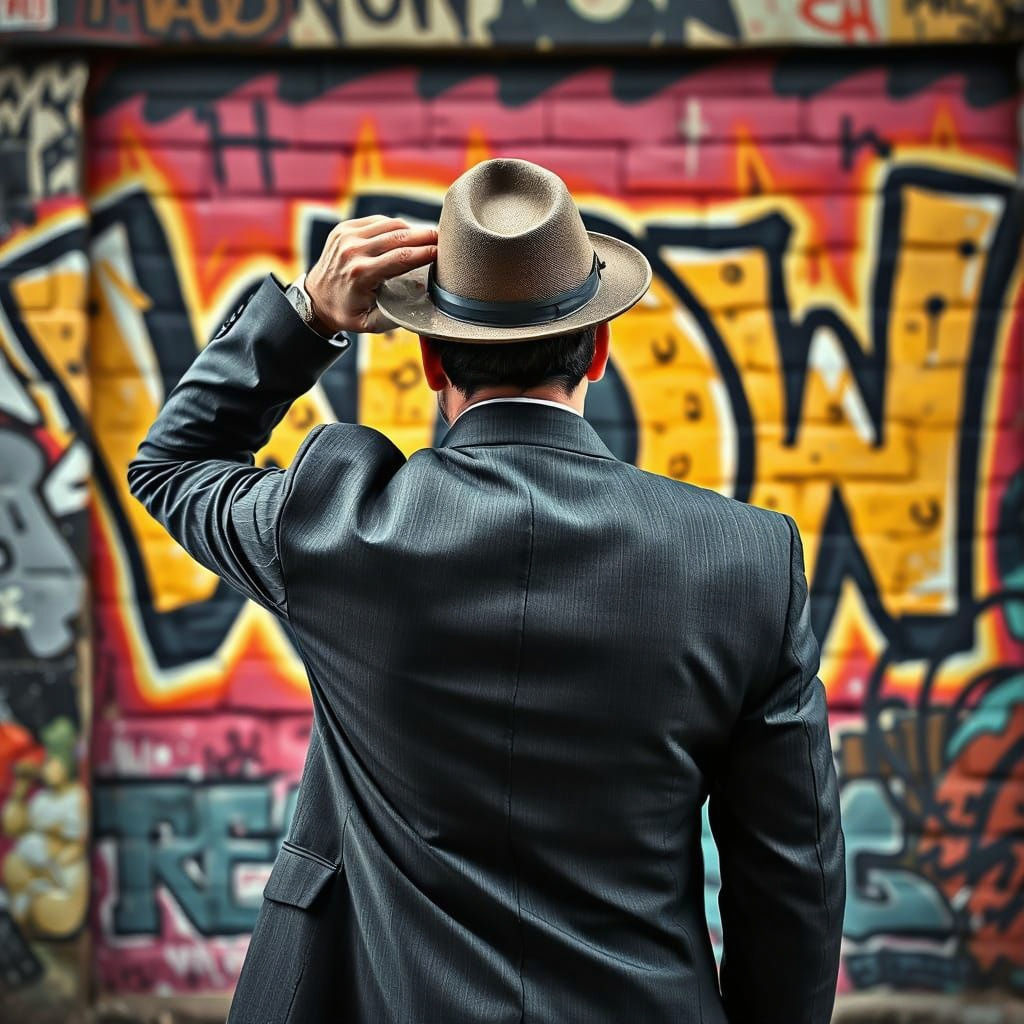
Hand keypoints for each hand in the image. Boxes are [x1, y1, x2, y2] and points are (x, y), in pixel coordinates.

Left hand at [304, 215, 437, 333]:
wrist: (315, 299)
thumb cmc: (346, 313)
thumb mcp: (370, 323)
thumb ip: (396, 315)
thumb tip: (423, 298)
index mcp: (360, 274)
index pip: (401, 257)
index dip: (425, 252)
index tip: (443, 252)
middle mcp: (353, 251)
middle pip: (399, 236)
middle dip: (425, 236)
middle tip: (444, 238)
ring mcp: (347, 236)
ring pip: (389, 224)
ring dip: (412, 229)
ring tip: (428, 236)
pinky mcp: (345, 228)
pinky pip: (377, 222)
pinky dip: (395, 226)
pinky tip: (406, 234)